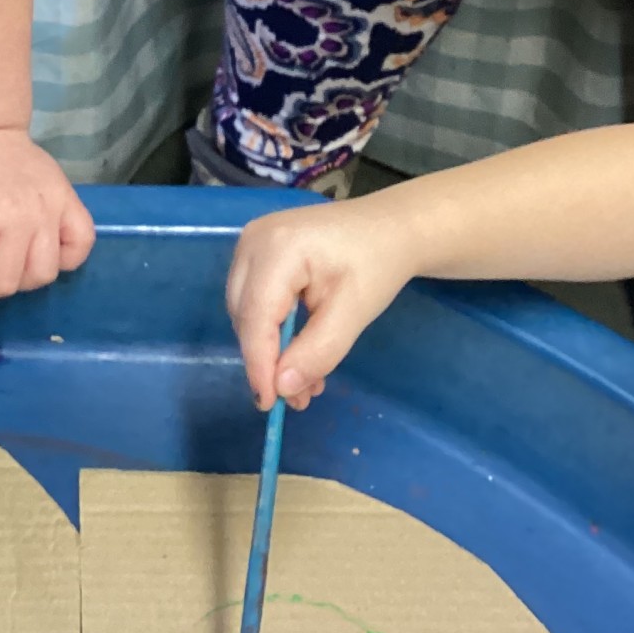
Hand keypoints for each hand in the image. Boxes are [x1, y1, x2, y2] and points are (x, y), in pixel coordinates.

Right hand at [227, 198, 419, 411]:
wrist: (388, 227)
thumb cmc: (377, 264)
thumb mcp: (354, 313)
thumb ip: (318, 352)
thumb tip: (281, 388)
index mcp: (278, 248)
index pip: (257, 316)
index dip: (259, 363)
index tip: (268, 405)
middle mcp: (253, 241)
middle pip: (245, 315)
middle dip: (266, 360)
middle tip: (297, 398)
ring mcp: (249, 243)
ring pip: (244, 312)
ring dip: (268, 349)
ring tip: (303, 380)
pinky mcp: (255, 252)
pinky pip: (252, 299)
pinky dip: (270, 330)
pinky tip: (295, 351)